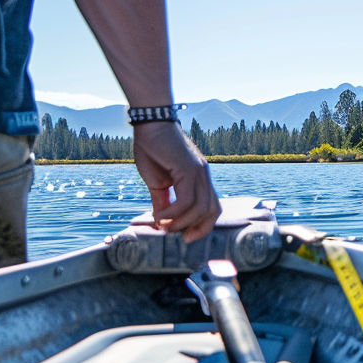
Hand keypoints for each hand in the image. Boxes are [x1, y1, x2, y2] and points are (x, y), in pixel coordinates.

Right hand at [133, 122, 219, 241]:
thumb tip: (163, 221)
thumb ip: (163, 201)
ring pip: (201, 208)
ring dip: (181, 222)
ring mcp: (198, 172)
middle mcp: (204, 176)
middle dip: (197, 229)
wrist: (150, 125)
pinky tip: (159, 215)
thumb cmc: (153, 150)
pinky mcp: (188, 168)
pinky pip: (186, 199)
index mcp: (200, 179)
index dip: (202, 226)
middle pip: (213, 210)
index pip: (212, 208)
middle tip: (177, 236)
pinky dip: (173, 212)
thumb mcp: (158, 182)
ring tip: (163, 225)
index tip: (185, 236)